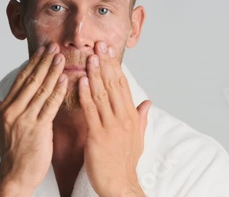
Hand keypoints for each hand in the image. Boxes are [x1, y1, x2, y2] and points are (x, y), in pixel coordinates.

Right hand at [0, 43, 66, 196]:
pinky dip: (58, 92)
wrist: (15, 175)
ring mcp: (26, 119)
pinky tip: (66, 80)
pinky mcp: (38, 129)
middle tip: (54, 47)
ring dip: (53, 72)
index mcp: (6, 108)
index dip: (32, 63)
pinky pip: (50, 106)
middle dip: (44, 62)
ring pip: (41, 90)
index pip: (20, 80)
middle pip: (31, 81)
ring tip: (62, 58)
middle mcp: (14, 111)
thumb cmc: (10, 152)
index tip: (42, 50)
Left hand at [78, 41, 151, 196]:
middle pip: (114, 85)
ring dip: (95, 74)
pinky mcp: (98, 135)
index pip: (123, 85)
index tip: (109, 52)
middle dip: (106, 63)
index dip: (115, 67)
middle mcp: (123, 117)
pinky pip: (91, 111)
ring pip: (102, 94)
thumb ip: (141, 117)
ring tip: (90, 57)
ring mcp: (111, 126)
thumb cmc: (125, 162)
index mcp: (131, 116)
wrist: (120, 183)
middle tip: (99, 45)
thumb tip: (147, 102)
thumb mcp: (138, 138)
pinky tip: (80, 81)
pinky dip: (85, 94)